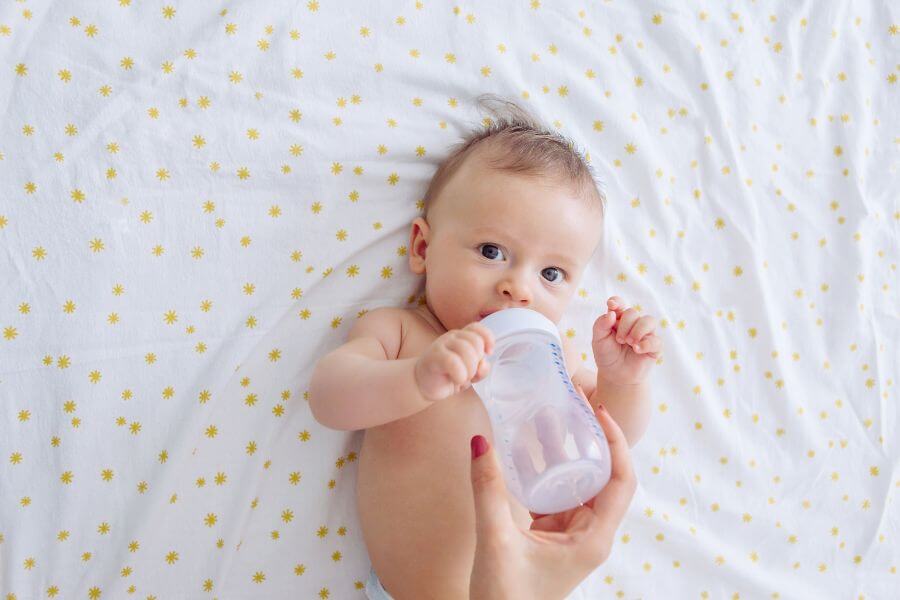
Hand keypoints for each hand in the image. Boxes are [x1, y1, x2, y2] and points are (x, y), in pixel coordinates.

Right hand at [414, 322, 494, 401]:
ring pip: (467, 351)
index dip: (488, 338)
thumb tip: (484, 364)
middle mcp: (452, 337)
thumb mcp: (470, 373)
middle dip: (477, 361)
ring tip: (462, 378)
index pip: (477, 327)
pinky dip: (460, 374)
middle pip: (476, 342)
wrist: (422, 384)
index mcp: (461, 337)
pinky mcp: (434, 356)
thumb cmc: (447, 376)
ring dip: (470, 370)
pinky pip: (453, 362)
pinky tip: (456, 380)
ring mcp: (442, 345)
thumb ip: (481, 369)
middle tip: (469, 373)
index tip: (489, 353)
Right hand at [468, 388, 636, 599]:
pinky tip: (525, 451)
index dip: (615, 443)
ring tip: (548, 417)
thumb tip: (480, 442)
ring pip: (575, 484)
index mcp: (591, 538)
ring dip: (564, 453)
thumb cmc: (505, 598)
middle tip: (572, 405)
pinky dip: (544, 472)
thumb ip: (487, 489)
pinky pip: (554, 495)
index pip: (621, 481)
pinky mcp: (549, 537)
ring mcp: (569, 536)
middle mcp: (587, 535)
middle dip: (589, 439)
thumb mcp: (496, 538)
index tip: (598, 412)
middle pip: (601, 476)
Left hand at [591, 296, 662, 385]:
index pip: (620, 304)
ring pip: (649, 321)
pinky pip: (656, 340)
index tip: (611, 306)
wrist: (615, 375)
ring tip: (629, 342)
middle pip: (633, 312)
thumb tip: (611, 313)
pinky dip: (646, 344)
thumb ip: (601, 325)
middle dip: (624, 325)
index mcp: (618, 319)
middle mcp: (633, 323)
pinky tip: (637, 349)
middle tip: (619, 340)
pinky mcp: (654, 347)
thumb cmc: (606, 354)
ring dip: (638, 330)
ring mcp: (645, 334)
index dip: (617, 302)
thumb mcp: (598, 340)